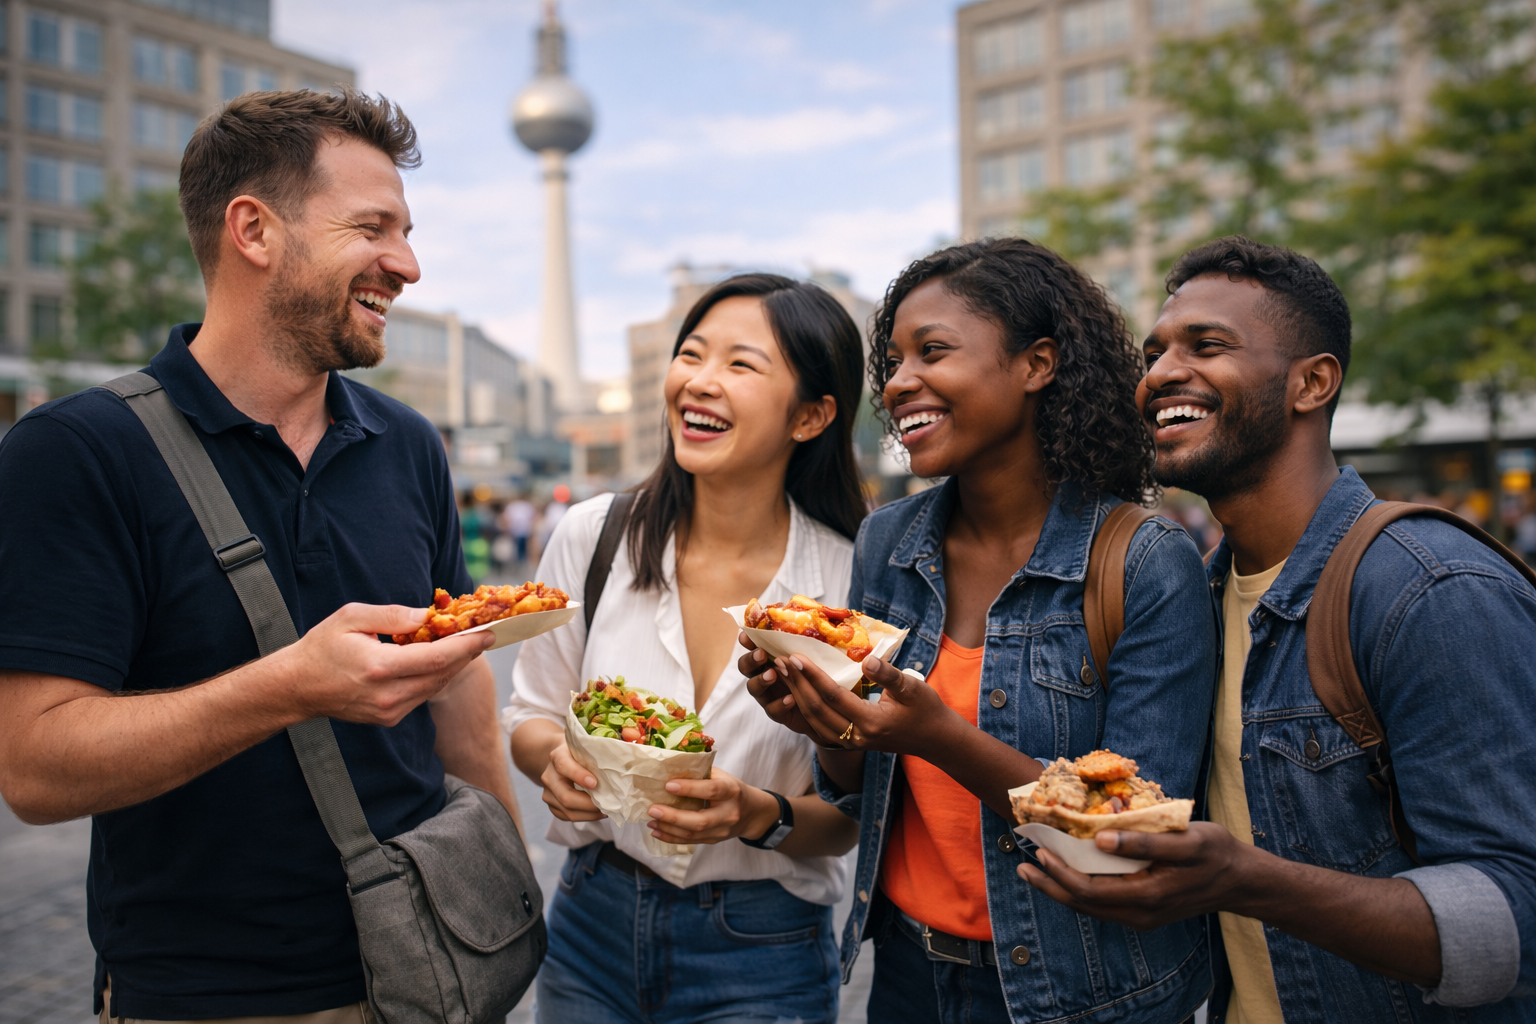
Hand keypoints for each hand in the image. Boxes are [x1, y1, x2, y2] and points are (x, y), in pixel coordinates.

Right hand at [274, 603, 494, 725]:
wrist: (297, 687)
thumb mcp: (352, 618)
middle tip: (486, 635)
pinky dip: (436, 678)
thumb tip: (426, 615)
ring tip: (468, 644)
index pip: (437, 658)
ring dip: (454, 666)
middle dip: (467, 654)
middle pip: (443, 675)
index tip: (489, 633)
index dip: (467, 646)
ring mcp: (389, 711)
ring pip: (435, 687)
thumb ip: (392, 616)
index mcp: (380, 668)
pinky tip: (441, 661)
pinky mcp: (389, 719)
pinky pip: (422, 696)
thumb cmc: (321, 648)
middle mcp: (388, 695)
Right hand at [539, 741, 604, 822]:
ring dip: (590, 813)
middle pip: (565, 796)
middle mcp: (549, 776)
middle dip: (589, 803)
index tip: (595, 783)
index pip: (564, 766)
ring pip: (567, 811)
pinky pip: (567, 816)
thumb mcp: (585, 745)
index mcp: (557, 756)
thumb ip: (598, 751)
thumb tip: (623, 761)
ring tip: (607, 810)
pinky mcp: (552, 805)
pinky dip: (586, 817)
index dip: (579, 776)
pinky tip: (598, 813)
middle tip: (609, 804)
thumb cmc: (578, 752)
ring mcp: (548, 793)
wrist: (559, 759)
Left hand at [646, 768, 780, 846]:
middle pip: (700, 821)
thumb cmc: (732, 789)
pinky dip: (672, 838)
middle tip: (652, 809)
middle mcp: (728, 813)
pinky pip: (691, 841)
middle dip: (673, 817)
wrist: (753, 813)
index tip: (668, 785)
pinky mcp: (714, 840)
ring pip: (693, 834)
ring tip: (651, 821)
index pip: (711, 791)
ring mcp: (722, 830)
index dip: (690, 789)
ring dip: (668, 829)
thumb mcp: (723, 776)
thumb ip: (701, 773)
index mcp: (731, 791)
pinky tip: (657, 832)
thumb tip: (670, 768)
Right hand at [739, 633, 819, 739]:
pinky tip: (790, 698)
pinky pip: (772, 710)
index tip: (746, 634)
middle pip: (745, 667)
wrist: (828, 707)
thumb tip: (814, 617)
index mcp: (770, 658)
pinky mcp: (778, 713)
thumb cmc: (817, 675)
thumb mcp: (813, 655)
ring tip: (773, 674)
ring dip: (761, 679)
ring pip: (753, 688)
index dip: (747, 640)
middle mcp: (764, 674)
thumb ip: (807, 642)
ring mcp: (769, 695)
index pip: (753, 646)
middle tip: (761, 654)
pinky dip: (779, 704)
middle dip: (750, 659)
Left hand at [776, 652, 960, 758]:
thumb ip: (889, 675)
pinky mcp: (850, 742)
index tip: (795, 656)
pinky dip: (806, 708)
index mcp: (871, 722)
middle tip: (780, 661)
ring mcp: (852, 743)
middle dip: (796, 685)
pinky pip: (820, 727)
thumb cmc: (926, 709)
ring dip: (797, 696)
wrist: (935, 739)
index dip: (811, 676)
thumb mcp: (913, 688)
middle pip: (816, 710)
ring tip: (783, 674)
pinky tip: (797, 692)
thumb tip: (867, 660)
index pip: (833, 696)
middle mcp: (857, 737)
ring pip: (814, 721)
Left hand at [1016, 823, 1250, 929]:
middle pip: (1083, 904)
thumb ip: (1142, 842)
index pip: (1089, 891)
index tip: (1040, 851)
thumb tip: (1099, 840)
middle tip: (1023, 866)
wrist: (1242, 880)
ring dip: (1061, 890)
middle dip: (1050, 885)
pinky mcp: (1145, 912)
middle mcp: (1140, 913)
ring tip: (1036, 871)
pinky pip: (1103, 905)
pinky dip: (1080, 891)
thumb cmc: (1216, 853)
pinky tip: (1069, 876)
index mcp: (1147, 896)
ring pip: (1091, 908)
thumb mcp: (1185, 841)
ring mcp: (1142, 916)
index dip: (1060, 873)